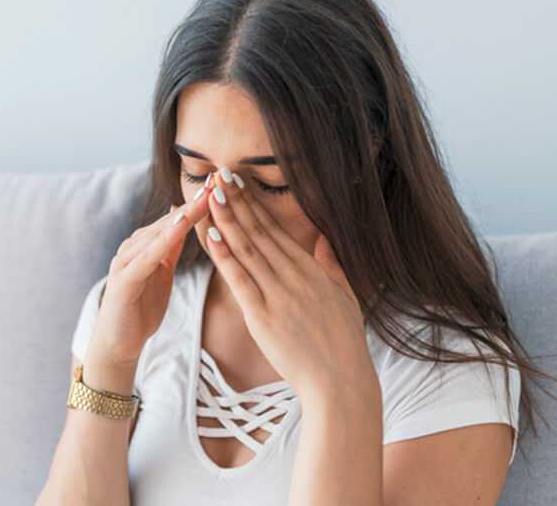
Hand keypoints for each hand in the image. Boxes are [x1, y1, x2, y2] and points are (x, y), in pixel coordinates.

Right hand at [90, 177, 213, 366]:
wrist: (119, 342)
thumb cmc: (142, 305)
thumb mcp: (162, 271)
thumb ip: (171, 245)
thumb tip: (183, 217)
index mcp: (148, 243)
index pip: (180, 217)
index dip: (203, 200)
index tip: (225, 182)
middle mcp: (135, 245)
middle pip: (172, 218)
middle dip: (198, 199)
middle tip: (220, 178)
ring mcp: (127, 260)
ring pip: (161, 232)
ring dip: (185, 213)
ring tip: (206, 195)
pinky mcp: (124, 278)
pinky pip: (148, 255)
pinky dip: (165, 238)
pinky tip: (181, 224)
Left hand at [205, 168, 377, 403]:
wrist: (341, 382)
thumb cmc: (344, 341)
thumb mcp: (345, 295)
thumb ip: (332, 264)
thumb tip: (325, 238)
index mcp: (311, 270)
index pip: (276, 230)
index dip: (255, 204)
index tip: (240, 183)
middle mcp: (294, 276)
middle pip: (259, 232)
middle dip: (238, 202)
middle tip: (220, 175)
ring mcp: (278, 295)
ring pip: (247, 250)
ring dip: (227, 220)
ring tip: (211, 194)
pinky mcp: (263, 318)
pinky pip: (240, 281)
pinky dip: (224, 257)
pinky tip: (211, 235)